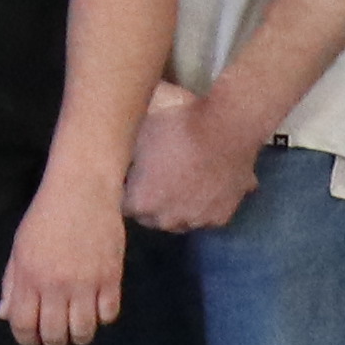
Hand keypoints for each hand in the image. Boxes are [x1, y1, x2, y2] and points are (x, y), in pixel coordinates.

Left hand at [4, 176, 127, 344]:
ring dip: (79, 335)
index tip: (32, 339)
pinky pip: (109, 315)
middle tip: (56, 336)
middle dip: (53, 342)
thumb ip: (12, 284)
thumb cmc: (46, 217)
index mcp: (28, 276)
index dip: (26, 339)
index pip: (23, 325)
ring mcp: (86, 282)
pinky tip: (96, 307)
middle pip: (54, 335)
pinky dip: (102, 317)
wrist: (82, 189)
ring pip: (84, 331)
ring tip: (77, 325)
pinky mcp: (111, 277)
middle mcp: (55, 284)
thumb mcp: (20, 248)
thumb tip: (4, 315)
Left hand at [124, 82, 262, 233]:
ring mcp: (196, 220)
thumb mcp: (139, 129)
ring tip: (183, 180)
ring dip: (179, 206)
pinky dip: (206, 204)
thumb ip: (127, 150)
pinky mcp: (222, 217)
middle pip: (152, 218)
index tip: (131, 176)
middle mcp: (168, 219)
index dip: (127, 189)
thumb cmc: (177, 123)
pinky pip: (208, 216)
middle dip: (151, 202)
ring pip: (181, 220)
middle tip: (157, 178)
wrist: (226, 126)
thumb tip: (118, 149)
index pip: (124, 206)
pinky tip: (207, 183)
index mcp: (141, 201)